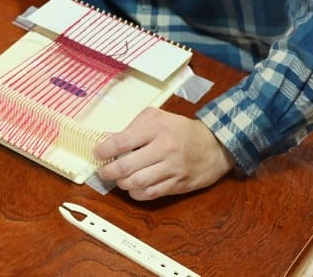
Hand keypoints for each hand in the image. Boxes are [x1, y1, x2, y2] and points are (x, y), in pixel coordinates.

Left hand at [94, 108, 233, 199]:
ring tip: (118, 179)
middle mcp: (164, 149)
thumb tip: (108, 138)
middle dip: (109, 171)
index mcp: (157, 129)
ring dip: (122, 183)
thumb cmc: (181, 129)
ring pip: (138, 183)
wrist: (215, 145)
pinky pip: (152, 194)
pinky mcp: (179, 185)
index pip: (123, 141)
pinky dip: (137, 193)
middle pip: (128, 166)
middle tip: (103, 171)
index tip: (97, 153)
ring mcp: (173, 169)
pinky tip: (132, 188)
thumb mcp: (157, 117)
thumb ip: (132, 126)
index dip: (105, 149)